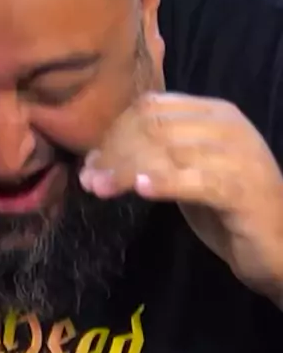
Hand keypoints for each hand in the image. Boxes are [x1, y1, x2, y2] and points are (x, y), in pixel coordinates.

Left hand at [80, 93, 282, 303]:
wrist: (280, 245)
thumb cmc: (228, 209)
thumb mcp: (188, 172)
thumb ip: (157, 154)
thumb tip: (101, 154)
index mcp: (214, 113)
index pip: (152, 107)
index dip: (114, 130)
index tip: (90, 158)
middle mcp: (227, 126)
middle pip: (155, 127)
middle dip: (114, 151)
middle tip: (88, 177)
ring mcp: (238, 155)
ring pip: (167, 152)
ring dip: (125, 170)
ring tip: (98, 187)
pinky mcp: (242, 189)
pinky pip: (196, 180)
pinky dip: (164, 182)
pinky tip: (140, 190)